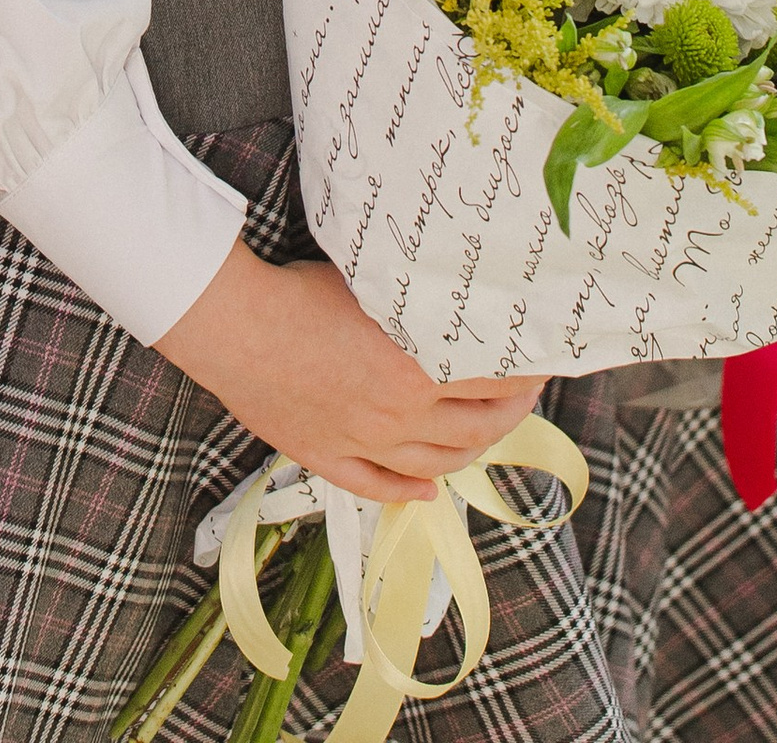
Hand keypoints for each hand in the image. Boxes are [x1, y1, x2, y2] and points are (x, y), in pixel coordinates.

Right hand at [156, 245, 547, 501]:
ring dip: (469, 454)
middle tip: (525, 397)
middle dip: (509, 416)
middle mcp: (400, 415)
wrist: (235, 324)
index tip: (541, 361)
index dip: (524, 375)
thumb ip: (417, 299)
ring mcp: (363, 443)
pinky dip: (409, 492)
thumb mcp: (373, 283)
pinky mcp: (326, 455)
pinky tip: (428, 492)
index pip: (492, 382)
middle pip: (474, 431)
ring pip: (434, 465)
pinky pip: (377, 485)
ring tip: (487, 436)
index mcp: (417, 371)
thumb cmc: (301, 289)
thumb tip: (453, 293)